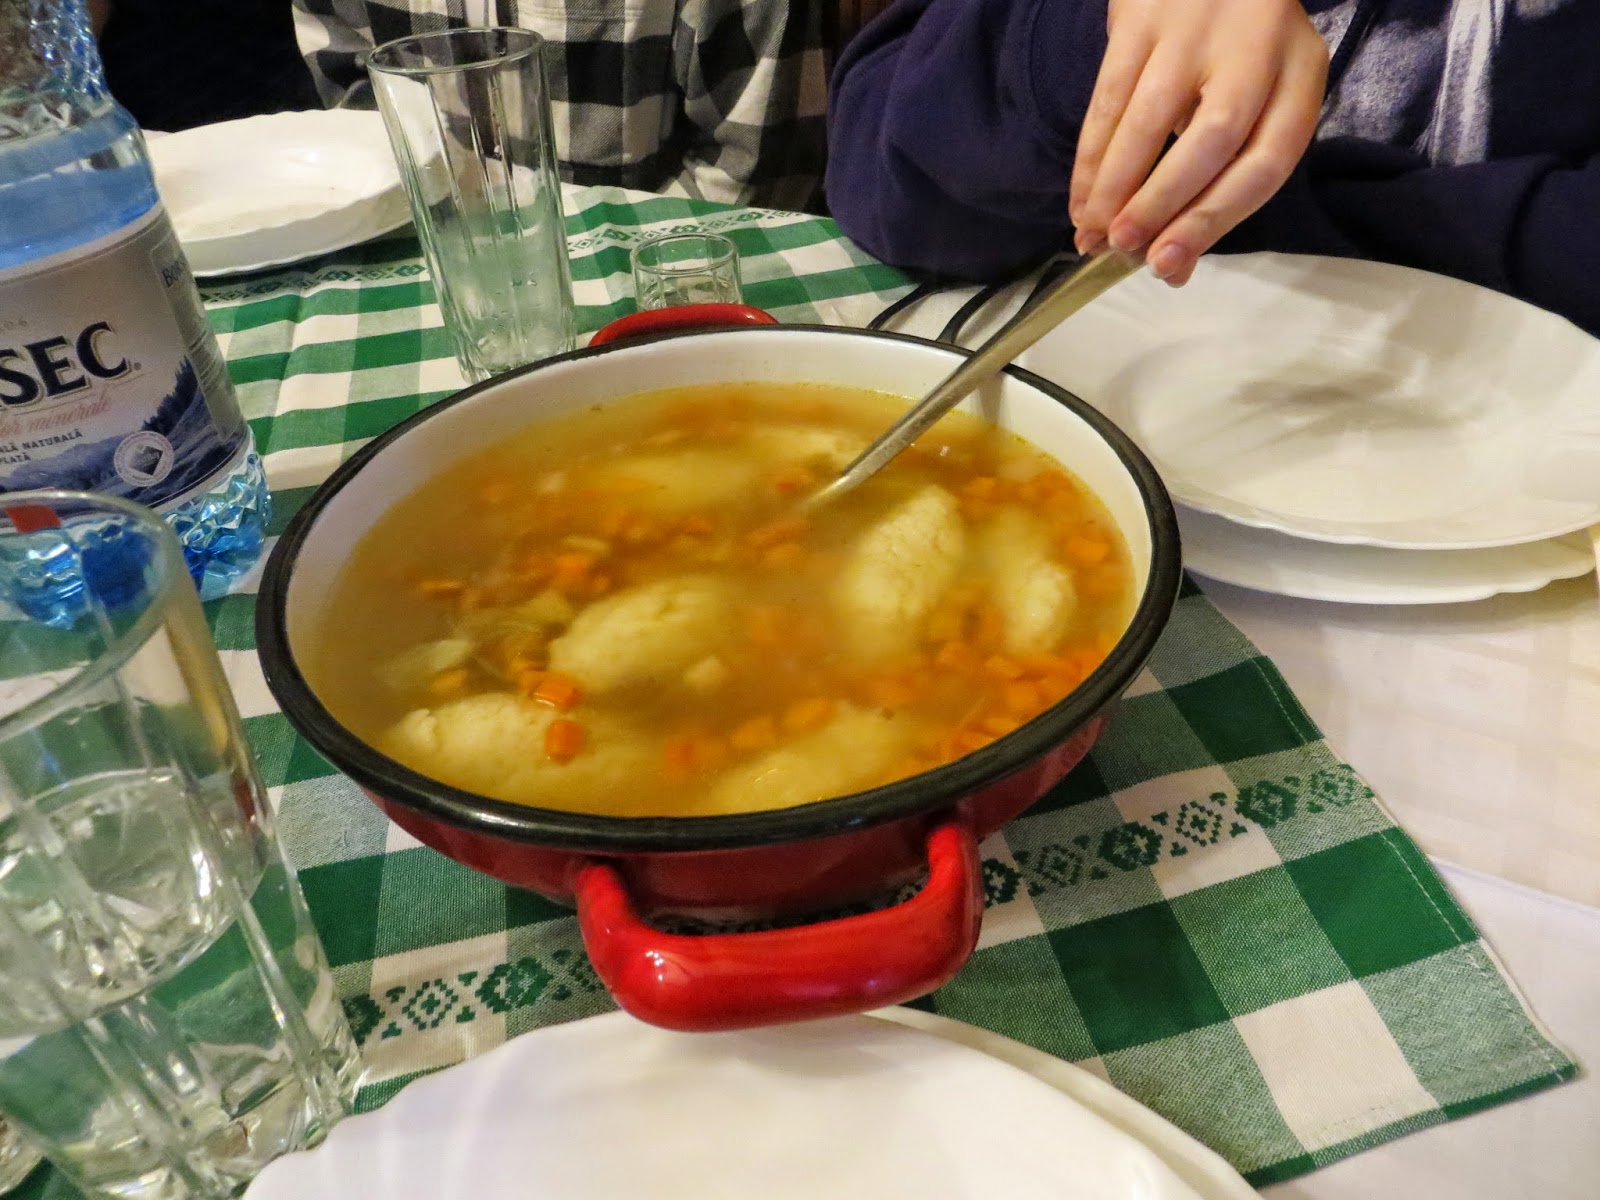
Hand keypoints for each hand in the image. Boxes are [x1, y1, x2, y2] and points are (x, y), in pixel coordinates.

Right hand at [1068, 0, 1327, 284]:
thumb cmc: (1236, 46)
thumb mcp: (1254, 99)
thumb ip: (1223, 180)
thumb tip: (1172, 269)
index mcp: (1300, 71)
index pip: (1267, 160)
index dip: (1214, 220)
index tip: (1167, 263)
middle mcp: (1256, 45)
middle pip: (1213, 140)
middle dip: (1162, 204)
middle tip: (1126, 249)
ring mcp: (1194, 27)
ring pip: (1147, 119)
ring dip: (1114, 187)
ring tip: (1092, 234)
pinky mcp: (1140, 17)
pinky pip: (1107, 98)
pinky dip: (1090, 157)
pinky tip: (1081, 199)